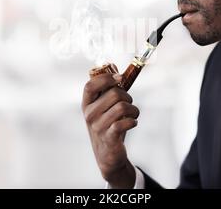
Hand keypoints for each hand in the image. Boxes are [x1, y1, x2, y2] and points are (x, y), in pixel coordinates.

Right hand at [82, 70, 139, 187]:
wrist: (107, 154)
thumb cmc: (107, 125)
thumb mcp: (104, 107)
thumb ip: (108, 89)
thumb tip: (113, 66)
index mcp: (87, 104)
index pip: (90, 85)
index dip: (106, 78)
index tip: (120, 77)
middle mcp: (89, 114)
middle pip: (114, 93)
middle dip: (128, 96)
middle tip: (129, 103)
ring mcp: (98, 127)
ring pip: (123, 107)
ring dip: (134, 109)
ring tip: (133, 114)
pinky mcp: (109, 137)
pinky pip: (125, 122)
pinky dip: (133, 121)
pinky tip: (132, 123)